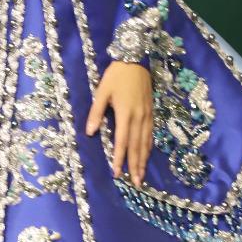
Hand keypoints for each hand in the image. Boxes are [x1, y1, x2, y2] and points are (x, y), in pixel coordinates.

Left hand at [85, 62, 153, 185]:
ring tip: (141, 175)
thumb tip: (90, 133)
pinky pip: (150, 134)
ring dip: (143, 160)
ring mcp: (147, 115)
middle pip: (137, 146)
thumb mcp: (102, 92)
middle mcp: (139, 117)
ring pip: (145, 142)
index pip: (122, 141)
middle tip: (135, 182)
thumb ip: (96, 113)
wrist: (136, 59)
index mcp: (125, 113)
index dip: (119, 158)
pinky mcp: (151, 111)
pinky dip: (148, 147)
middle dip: (135, 165)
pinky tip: (147, 155)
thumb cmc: (116, 76)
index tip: (117, 172)